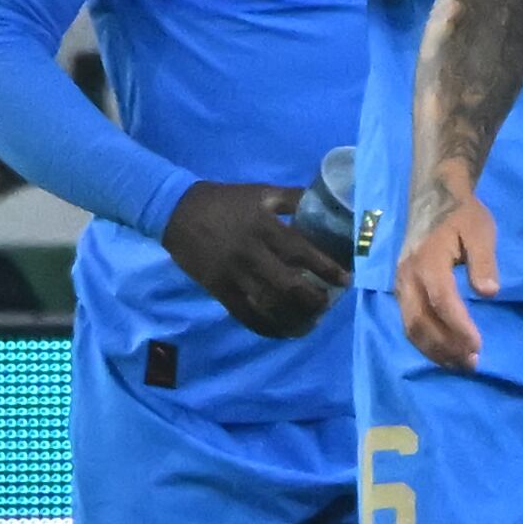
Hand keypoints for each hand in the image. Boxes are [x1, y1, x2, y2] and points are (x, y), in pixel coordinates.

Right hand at [163, 180, 348, 337]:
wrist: (176, 211)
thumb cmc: (226, 201)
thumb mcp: (262, 192)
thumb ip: (295, 198)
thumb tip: (331, 202)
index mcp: (265, 228)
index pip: (303, 253)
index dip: (327, 269)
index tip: (346, 280)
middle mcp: (251, 254)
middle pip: (289, 286)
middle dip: (314, 300)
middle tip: (328, 304)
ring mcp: (233, 275)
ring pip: (269, 305)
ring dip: (294, 318)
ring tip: (312, 322)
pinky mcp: (218, 289)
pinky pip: (246, 315)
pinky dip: (267, 327)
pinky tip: (284, 331)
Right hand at [393, 161, 497, 370]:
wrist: (433, 197)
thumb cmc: (462, 214)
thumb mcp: (480, 230)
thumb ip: (484, 261)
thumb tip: (489, 292)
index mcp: (427, 260)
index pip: (441, 301)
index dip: (458, 326)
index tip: (478, 345)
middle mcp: (408, 276)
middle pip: (420, 321)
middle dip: (445, 347)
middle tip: (472, 364)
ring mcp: (401, 283)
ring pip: (410, 326)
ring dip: (434, 350)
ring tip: (460, 365)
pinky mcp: (401, 289)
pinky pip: (408, 321)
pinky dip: (424, 342)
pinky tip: (444, 352)